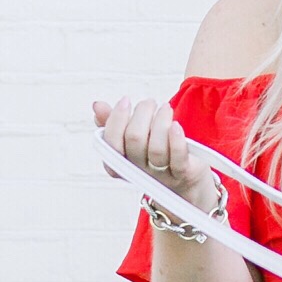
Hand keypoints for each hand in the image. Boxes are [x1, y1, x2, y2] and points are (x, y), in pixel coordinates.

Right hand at [91, 95, 219, 215]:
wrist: (183, 180)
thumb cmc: (155, 153)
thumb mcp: (132, 137)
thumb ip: (112, 123)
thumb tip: (97, 106)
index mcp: (120, 162)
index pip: (111, 142)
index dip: (116, 118)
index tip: (125, 101)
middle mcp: (138, 170)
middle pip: (134, 140)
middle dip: (142, 113)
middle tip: (150, 103)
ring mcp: (160, 174)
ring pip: (156, 149)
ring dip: (161, 121)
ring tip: (165, 109)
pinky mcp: (182, 173)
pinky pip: (178, 158)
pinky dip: (176, 140)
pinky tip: (176, 125)